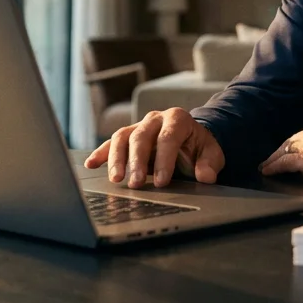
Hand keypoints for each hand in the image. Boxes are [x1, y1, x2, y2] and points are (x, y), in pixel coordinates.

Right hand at [84, 108, 224, 188]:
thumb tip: (205, 176)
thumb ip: (210, 163)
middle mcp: (155, 118)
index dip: (164, 160)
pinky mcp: (127, 136)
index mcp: (177, 119)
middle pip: (141, 136)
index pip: (168, 137)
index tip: (161, 182)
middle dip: (136, 161)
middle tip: (134, 184)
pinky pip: (110, 142)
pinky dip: (99, 153)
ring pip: (122, 136)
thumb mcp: (212, 153)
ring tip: (115, 179)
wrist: (189, 140)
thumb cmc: (198, 147)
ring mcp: (138, 126)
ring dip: (116, 158)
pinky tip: (90, 165)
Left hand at [259, 117, 302, 182]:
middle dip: (280, 151)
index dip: (294, 145)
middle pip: (291, 141)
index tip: (289, 151)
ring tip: (266, 167)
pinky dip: (274, 167)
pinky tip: (268, 171)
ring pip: (285, 150)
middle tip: (270, 160)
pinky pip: (284, 163)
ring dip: (273, 160)